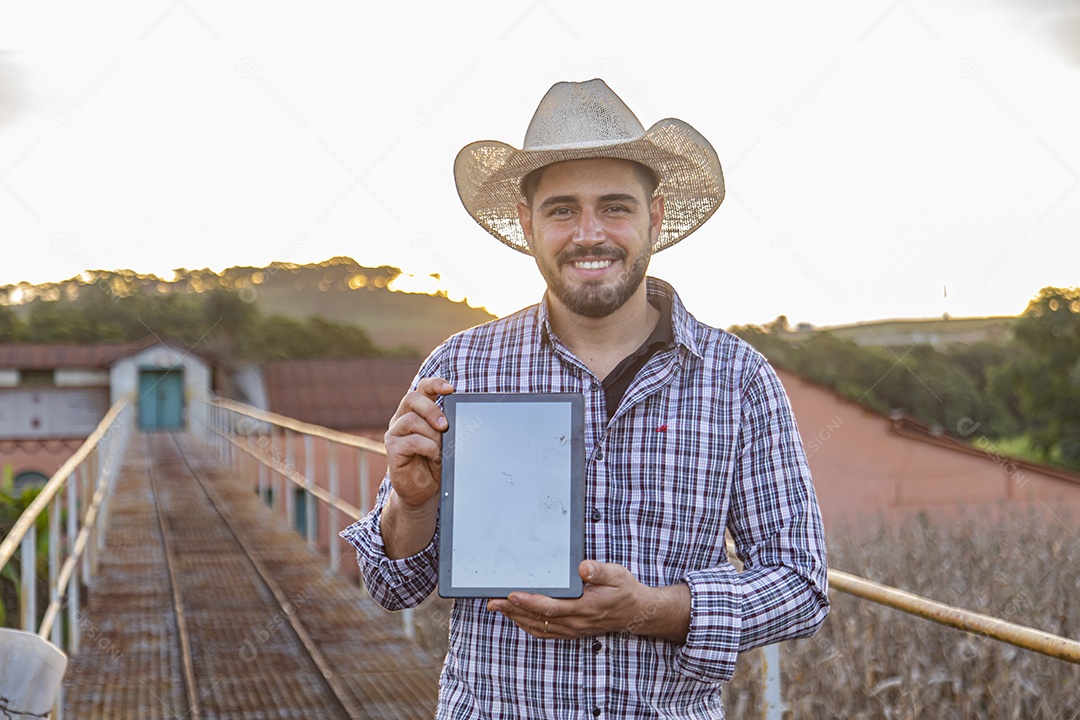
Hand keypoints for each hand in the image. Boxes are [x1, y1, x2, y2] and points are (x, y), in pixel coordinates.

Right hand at [384, 376, 453, 507]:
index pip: (422, 389)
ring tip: (440, 449)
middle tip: (445, 426)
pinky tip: (434, 456)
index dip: (435, 384)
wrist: (423, 491)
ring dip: (432, 434)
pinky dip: (428, 447)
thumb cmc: (435, 463)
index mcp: (416, 412)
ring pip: (412, 420)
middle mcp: (402, 419)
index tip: (451, 389)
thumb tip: (460, 416)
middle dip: (432, 409)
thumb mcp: (445, 441)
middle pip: (412, 398)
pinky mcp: (392, 450)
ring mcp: (394, 434)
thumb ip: (447, 426)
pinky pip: (411, 441)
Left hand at [486, 561, 689, 642]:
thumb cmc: (625, 591)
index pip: (551, 607)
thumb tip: (584, 568)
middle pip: (538, 619)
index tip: (511, 595)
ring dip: (516, 618)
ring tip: (498, 608)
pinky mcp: (571, 631)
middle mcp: (576, 622)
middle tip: (492, 602)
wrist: (637, 613)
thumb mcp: (617, 575)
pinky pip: (544, 631)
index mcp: (585, 607)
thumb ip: (600, 572)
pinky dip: (527, 625)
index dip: (529, 602)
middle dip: (513, 611)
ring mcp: (573, 629)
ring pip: (539, 627)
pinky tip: (517, 617)